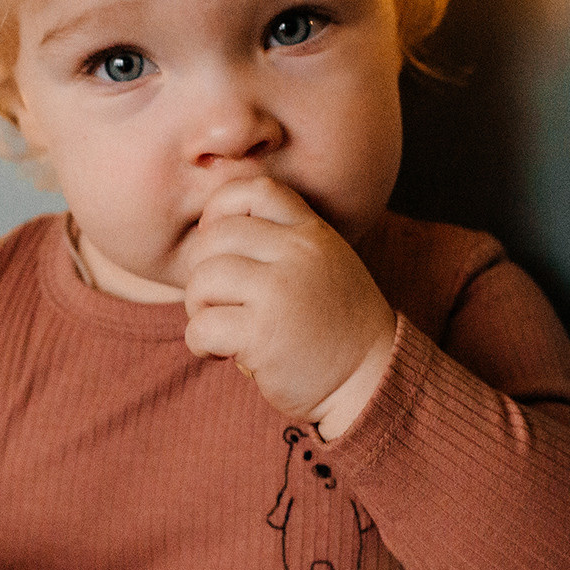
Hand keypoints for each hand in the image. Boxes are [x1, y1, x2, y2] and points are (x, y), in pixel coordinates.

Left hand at [182, 177, 396, 433]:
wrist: (370, 379)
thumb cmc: (334, 326)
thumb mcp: (323, 264)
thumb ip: (282, 242)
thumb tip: (207, 231)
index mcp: (312, 232)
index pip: (253, 190)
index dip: (219, 212)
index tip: (220, 248)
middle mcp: (298, 253)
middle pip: (214, 237)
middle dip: (202, 271)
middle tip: (216, 301)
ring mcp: (279, 292)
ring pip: (202, 280)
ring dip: (199, 307)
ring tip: (220, 326)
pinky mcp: (262, 334)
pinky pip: (201, 326)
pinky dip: (200, 342)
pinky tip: (221, 352)